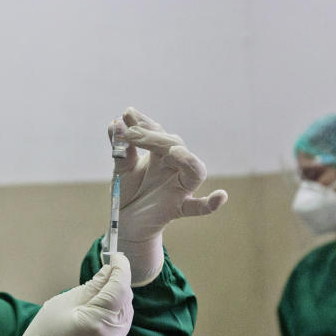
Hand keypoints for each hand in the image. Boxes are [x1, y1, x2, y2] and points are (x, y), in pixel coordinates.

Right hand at [0, 254, 133, 335]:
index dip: (121, 268)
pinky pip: (119, 326)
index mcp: (97, 320)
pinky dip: (114, 313)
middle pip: (126, 299)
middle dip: (119, 282)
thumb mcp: (63, 304)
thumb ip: (90, 287)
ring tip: (99, 290)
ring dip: (118, 298)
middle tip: (105, 270)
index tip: (117, 256)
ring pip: (126, 313)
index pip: (120, 287)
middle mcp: (111, 335)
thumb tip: (108, 272)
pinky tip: (99, 308)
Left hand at [107, 107, 226, 284]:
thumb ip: (120, 149)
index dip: (144, 123)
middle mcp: (174, 166)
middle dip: (153, 137)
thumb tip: (115, 124)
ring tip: (174, 151)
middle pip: (174, 145)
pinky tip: (221, 196)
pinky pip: (199, 207)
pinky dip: (211, 203)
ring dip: (187, 159)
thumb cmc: (129, 192)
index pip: (157, 132)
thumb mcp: (122, 169)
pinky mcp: (179, 208)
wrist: (126, 222)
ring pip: (195, 170)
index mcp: (160, 154)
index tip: (127, 113)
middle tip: (131, 135)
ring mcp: (180, 187)